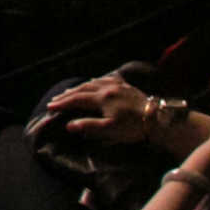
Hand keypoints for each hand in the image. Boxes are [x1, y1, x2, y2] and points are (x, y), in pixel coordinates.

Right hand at [40, 75, 181, 151]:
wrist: (158, 118)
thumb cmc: (133, 127)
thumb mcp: (110, 129)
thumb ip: (88, 126)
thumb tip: (68, 125)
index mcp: (101, 98)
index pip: (77, 99)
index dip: (63, 103)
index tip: (51, 106)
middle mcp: (107, 88)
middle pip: (82, 89)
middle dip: (68, 94)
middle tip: (56, 99)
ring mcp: (117, 85)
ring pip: (93, 83)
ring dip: (80, 87)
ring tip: (71, 91)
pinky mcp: (126, 86)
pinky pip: (107, 80)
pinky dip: (96, 81)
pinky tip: (94, 82)